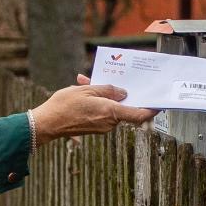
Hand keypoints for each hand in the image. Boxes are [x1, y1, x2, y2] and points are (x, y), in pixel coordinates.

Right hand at [31, 77, 156, 143]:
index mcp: (110, 112)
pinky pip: (101, 112)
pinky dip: (96, 101)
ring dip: (103, 95)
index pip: (138, 114)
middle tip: (111, 78)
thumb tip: (122, 93)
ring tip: (85, 81)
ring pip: (111, 108)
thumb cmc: (64, 106)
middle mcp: (109, 122)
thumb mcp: (86, 90)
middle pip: (123, 108)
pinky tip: (82, 89)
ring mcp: (101, 127)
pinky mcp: (94, 127)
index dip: (151, 109)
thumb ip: (107, 89)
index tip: (159, 104)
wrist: (46, 123)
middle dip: (119, 93)